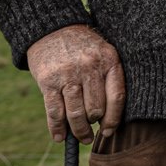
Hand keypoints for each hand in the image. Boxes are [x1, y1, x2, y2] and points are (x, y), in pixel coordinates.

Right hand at [25, 24, 124, 143]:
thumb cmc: (82, 46)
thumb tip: (108, 118)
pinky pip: (54, 112)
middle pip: (96, 109)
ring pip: (76, 114)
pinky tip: (59, 137)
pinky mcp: (48, 81)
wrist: (52, 27)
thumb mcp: (102, 53)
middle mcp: (89, 67)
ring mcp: (68, 74)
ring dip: (79, 131)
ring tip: (81, 138)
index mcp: (108, 60)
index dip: (113, 120)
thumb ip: (108, 78)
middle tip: (91, 132)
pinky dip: (57, 129)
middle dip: (93, 124)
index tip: (109, 132)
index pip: (116, 97)